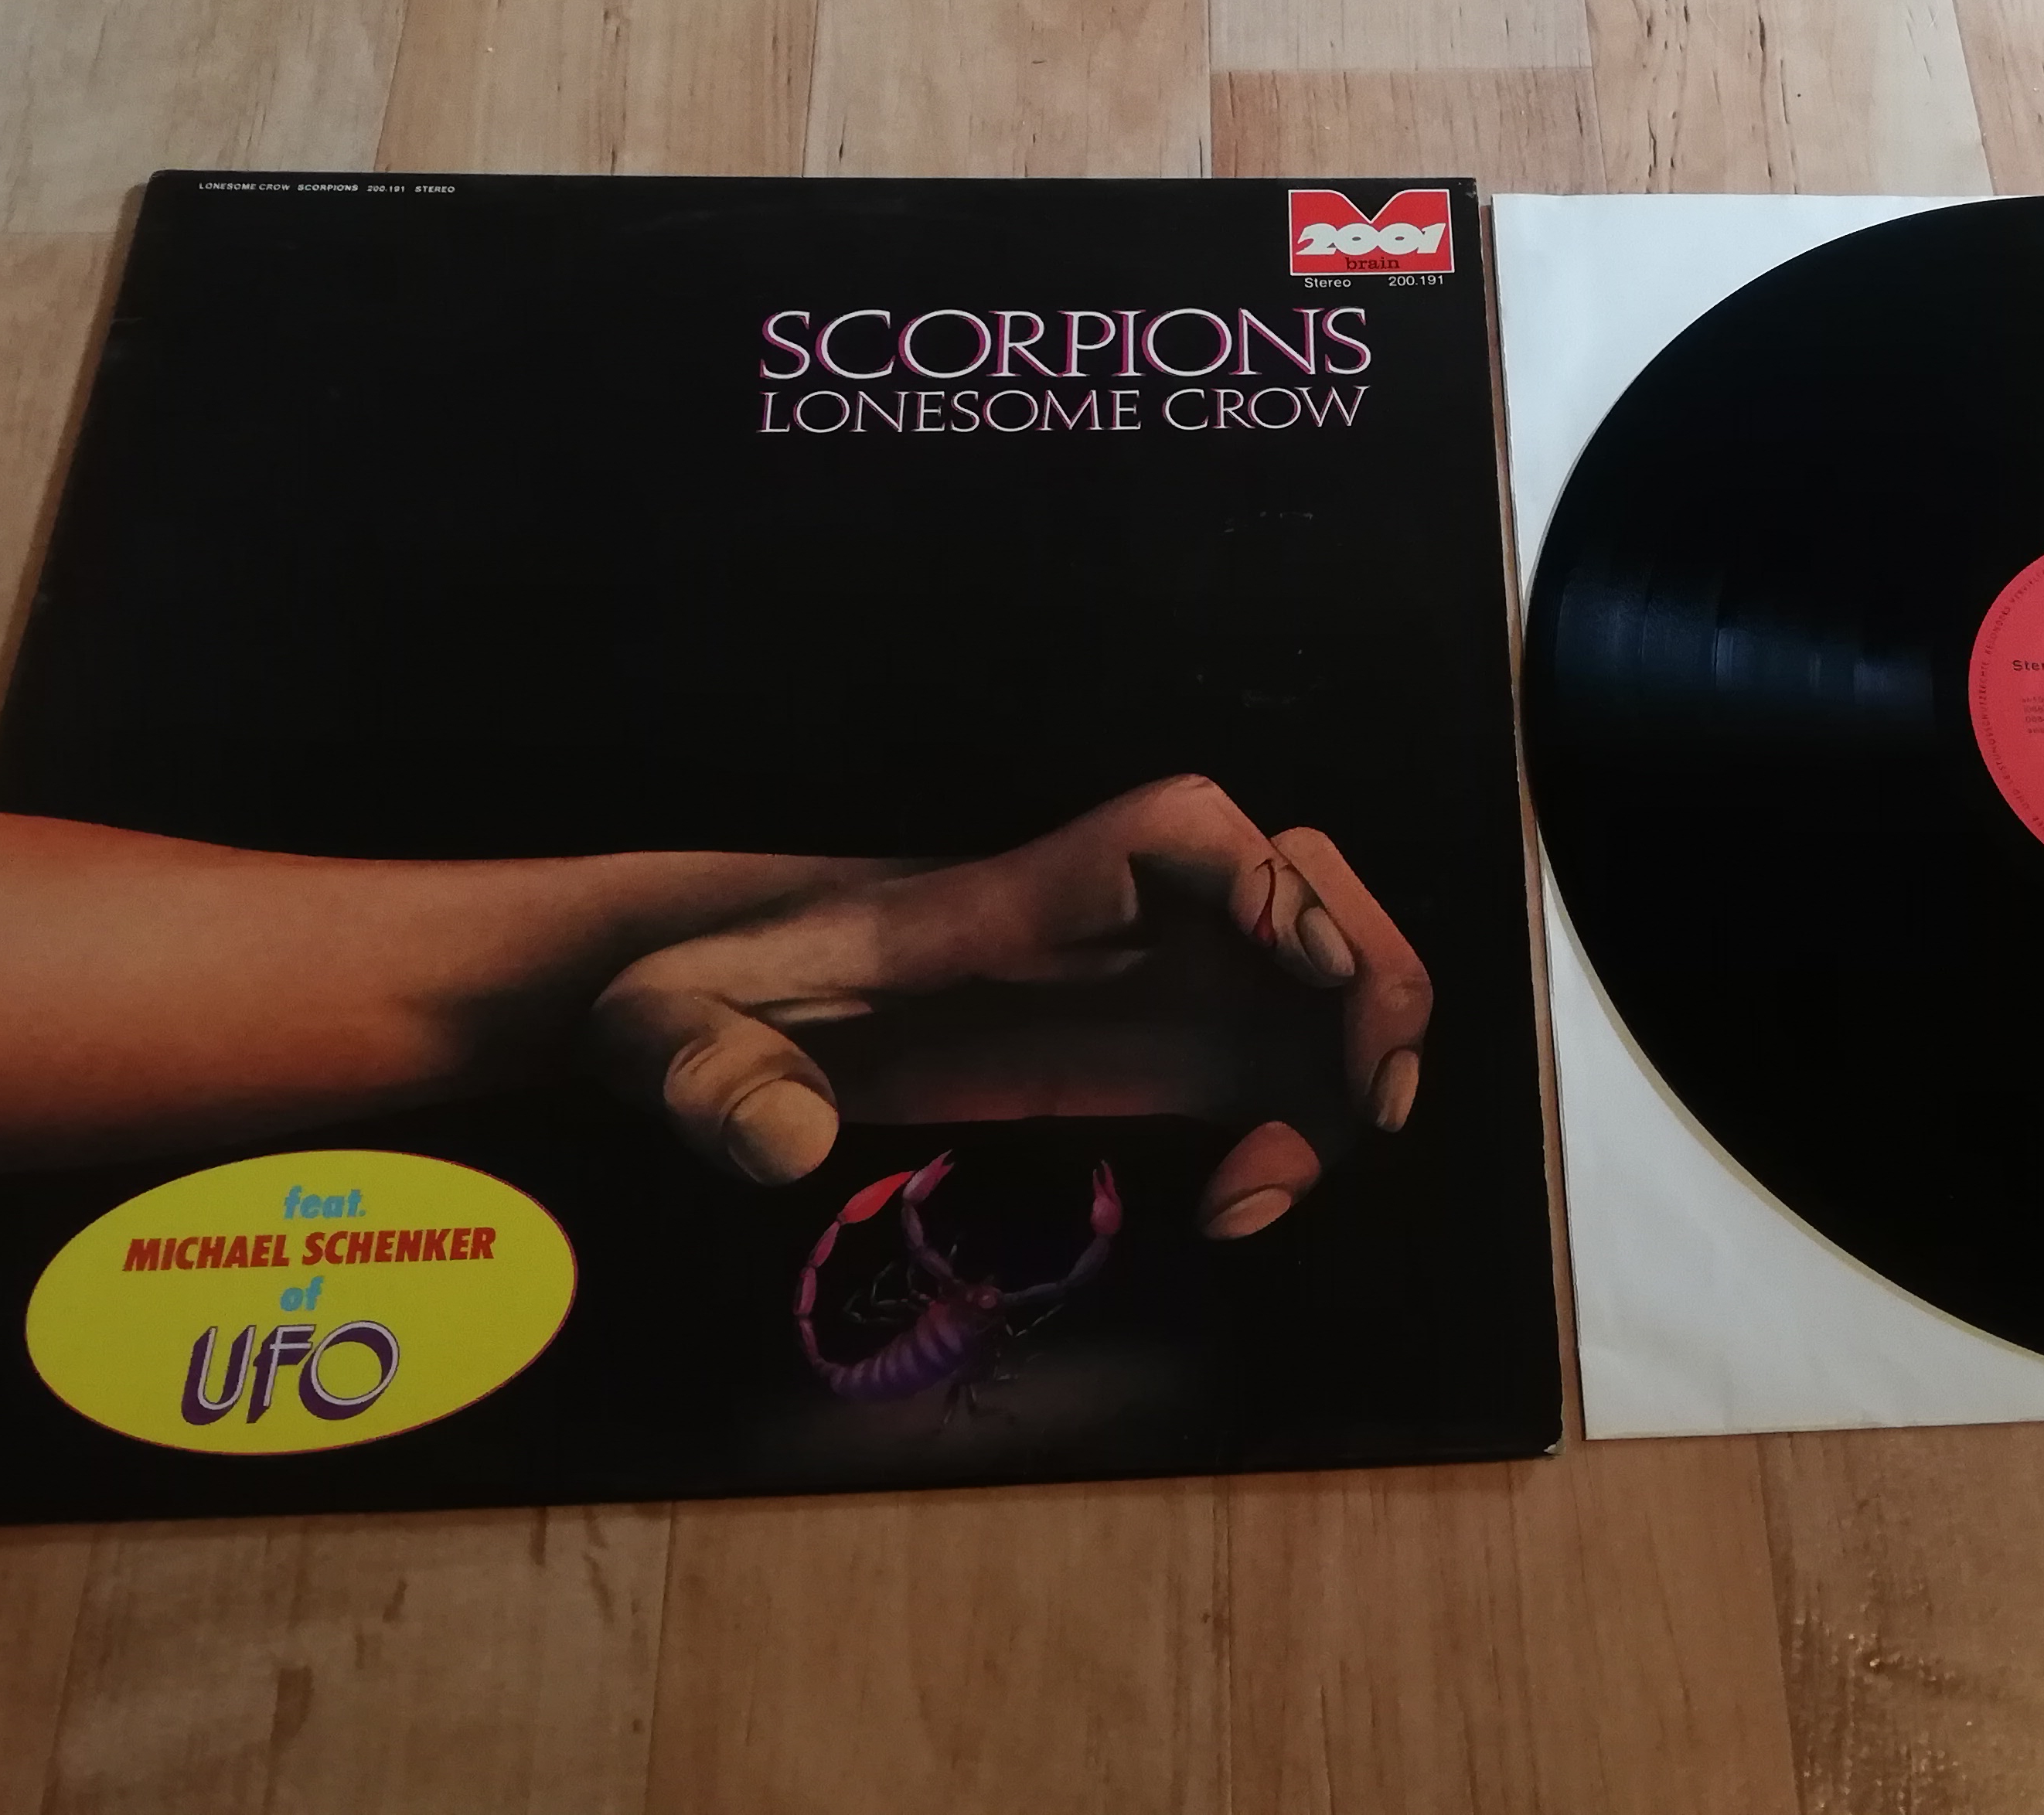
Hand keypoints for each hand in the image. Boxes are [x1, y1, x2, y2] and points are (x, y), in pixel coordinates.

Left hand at [588, 777, 1431, 1237]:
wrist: (705, 1011)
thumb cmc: (693, 998)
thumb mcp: (671, 1035)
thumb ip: (712, 1080)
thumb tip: (778, 1142)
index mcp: (1019, 896)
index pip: (1182, 832)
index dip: (1274, 886)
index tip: (1312, 983)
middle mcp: (1116, 923)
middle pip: (1306, 885)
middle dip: (1372, 980)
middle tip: (1363, 1115)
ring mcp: (1148, 985)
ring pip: (1323, 974)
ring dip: (1353, 1067)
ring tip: (1272, 1188)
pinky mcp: (1154, 1056)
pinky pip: (1284, 1064)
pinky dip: (1304, 1130)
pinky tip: (1233, 1211)